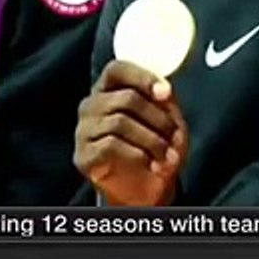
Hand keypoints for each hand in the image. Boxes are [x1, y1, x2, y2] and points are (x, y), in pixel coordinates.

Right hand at [74, 60, 187, 205]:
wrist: (146, 189)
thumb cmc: (155, 147)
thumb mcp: (167, 118)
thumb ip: (163, 99)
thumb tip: (163, 89)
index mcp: (110, 89)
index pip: (117, 69)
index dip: (142, 77)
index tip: (166, 93)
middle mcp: (92, 105)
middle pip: (126, 98)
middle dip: (157, 118)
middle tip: (174, 136)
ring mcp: (84, 130)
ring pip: (120, 122)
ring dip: (152, 140)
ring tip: (168, 155)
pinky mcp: (83, 155)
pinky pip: (110, 146)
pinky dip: (137, 155)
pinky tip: (149, 163)